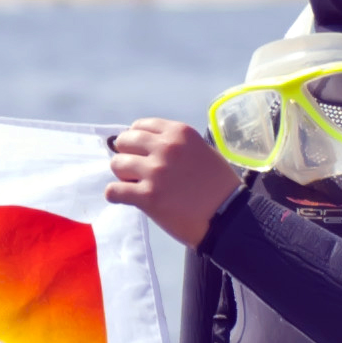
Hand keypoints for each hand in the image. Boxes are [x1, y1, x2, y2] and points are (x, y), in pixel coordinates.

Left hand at [106, 118, 243, 244]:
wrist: (228, 216)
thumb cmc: (218, 186)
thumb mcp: (201, 151)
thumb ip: (176, 145)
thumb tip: (148, 147)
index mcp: (179, 133)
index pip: (140, 126)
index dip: (136, 140)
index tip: (139, 152)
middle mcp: (166, 147)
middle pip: (124, 141)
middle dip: (126, 154)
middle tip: (134, 169)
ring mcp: (155, 171)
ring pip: (116, 164)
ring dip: (122, 175)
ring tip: (134, 185)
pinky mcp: (148, 196)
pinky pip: (113, 190)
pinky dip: (115, 195)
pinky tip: (125, 198)